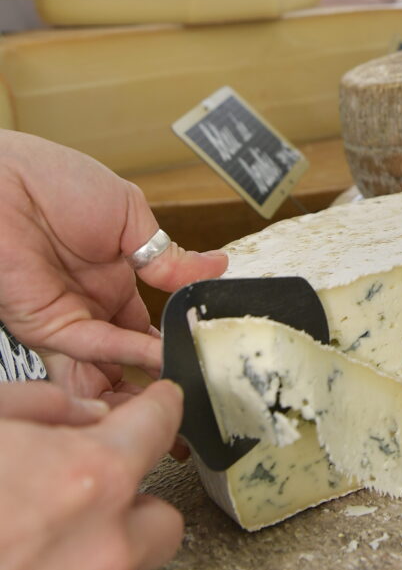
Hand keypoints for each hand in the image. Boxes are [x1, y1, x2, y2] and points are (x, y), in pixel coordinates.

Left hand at [0, 131, 226, 393]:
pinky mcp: (47, 326)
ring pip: (108, 365)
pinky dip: (125, 354)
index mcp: (112, 275)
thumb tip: (212, 269)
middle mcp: (91, 302)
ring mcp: (70, 317)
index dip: (174, 337)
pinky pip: (92, 346)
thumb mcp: (129, 212)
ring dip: (140, 380)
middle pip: (128, 355)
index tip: (205, 347)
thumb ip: (167, 253)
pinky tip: (156, 353)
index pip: (147, 322)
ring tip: (178, 388)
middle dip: (156, 374)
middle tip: (195, 385)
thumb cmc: (53, 181)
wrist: (2, 182)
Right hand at [0, 379, 183, 569]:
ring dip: (79, 559)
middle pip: (162, 524)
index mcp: (91, 479)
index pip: (158, 427)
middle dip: (133, 504)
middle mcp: (97, 553)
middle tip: (89, 492)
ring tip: (15, 545)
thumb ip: (41, 406)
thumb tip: (83, 414)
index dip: (159, 409)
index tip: (158, 407)